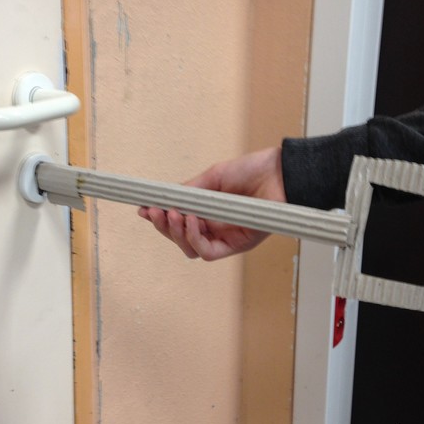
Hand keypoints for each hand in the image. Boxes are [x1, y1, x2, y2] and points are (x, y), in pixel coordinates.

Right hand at [137, 147, 285, 260]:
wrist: (280, 173)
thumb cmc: (253, 171)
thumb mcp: (213, 178)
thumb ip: (189, 191)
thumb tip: (164, 199)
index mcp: (208, 211)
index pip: (178, 222)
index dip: (159, 218)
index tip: (144, 208)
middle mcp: (215, 227)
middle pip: (180, 238)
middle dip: (163, 226)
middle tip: (154, 211)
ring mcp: (225, 238)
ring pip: (190, 248)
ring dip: (176, 233)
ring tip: (173, 214)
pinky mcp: (237, 246)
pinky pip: (208, 252)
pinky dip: (194, 239)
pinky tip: (192, 221)